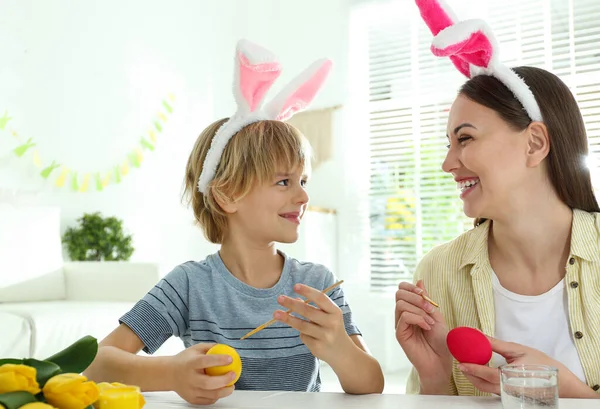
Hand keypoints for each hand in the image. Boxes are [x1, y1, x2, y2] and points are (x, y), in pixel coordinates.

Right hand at [169, 343, 235, 404]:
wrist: (169, 374)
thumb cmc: (184, 360)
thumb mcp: (196, 349)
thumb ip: (210, 347)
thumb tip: (227, 347)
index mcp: (190, 364)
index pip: (205, 361)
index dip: (219, 360)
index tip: (230, 359)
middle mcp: (190, 378)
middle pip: (208, 383)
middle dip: (224, 380)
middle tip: (233, 375)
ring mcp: (190, 391)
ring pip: (210, 395)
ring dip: (224, 391)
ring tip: (231, 386)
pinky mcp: (191, 399)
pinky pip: (207, 401)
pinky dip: (217, 396)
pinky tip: (221, 390)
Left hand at [274, 283, 352, 363]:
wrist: (343, 352)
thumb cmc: (332, 328)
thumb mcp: (327, 316)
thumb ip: (314, 308)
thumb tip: (295, 300)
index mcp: (335, 311)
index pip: (321, 298)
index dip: (308, 291)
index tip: (295, 286)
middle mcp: (331, 323)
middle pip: (308, 311)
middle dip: (292, 304)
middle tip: (279, 298)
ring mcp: (325, 336)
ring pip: (302, 325)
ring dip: (288, 318)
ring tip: (276, 313)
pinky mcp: (318, 347)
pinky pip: (303, 337)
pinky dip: (301, 333)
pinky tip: (304, 334)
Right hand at [395, 280, 451, 391]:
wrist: (441, 362)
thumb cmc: (441, 341)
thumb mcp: (436, 315)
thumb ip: (426, 299)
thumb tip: (420, 280)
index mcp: (411, 309)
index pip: (402, 289)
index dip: (411, 287)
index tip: (424, 294)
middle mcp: (402, 315)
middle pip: (399, 294)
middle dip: (416, 297)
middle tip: (430, 308)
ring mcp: (400, 325)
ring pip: (401, 304)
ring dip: (419, 310)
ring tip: (430, 321)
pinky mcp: (400, 334)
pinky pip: (404, 318)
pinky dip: (418, 319)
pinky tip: (427, 327)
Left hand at [459, 337, 596, 397]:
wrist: (561, 383)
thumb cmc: (542, 365)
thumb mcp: (518, 350)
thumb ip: (495, 344)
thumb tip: (478, 334)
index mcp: (510, 378)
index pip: (486, 374)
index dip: (472, 368)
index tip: (461, 363)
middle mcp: (507, 389)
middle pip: (482, 384)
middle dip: (469, 374)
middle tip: (461, 361)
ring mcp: (508, 394)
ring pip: (486, 388)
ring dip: (475, 377)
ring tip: (469, 364)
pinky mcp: (509, 394)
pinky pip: (492, 388)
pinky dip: (484, 380)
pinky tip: (481, 370)